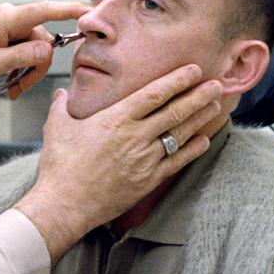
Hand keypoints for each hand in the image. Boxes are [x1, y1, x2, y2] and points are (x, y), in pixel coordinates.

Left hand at [0, 1, 88, 92]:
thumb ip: (19, 57)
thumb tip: (47, 50)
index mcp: (5, 20)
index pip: (43, 10)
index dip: (68, 10)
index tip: (89, 10)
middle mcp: (9, 16)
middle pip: (41, 40)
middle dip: (36, 66)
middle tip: (19, 88)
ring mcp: (6, 24)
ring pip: (33, 47)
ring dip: (26, 70)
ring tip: (11, 88)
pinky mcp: (4, 32)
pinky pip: (22, 47)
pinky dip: (19, 65)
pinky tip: (9, 80)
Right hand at [14, 65, 223, 259]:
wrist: (65, 204)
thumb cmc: (59, 166)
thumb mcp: (57, 127)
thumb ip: (61, 105)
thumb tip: (60, 92)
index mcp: (116, 119)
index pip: (154, 94)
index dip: (176, 80)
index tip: (193, 69)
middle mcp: (135, 136)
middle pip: (175, 111)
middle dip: (198, 96)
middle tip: (216, 83)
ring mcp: (144, 159)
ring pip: (179, 134)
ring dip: (199, 118)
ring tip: (215, 105)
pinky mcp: (147, 180)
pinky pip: (176, 161)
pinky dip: (192, 149)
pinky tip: (204, 140)